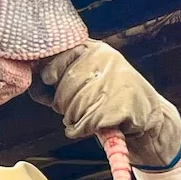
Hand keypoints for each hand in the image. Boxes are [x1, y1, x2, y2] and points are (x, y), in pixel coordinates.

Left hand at [31, 40, 180, 169]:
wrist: (149, 116)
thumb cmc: (109, 97)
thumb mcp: (87, 76)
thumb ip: (60, 74)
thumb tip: (31, 75)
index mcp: (96, 49)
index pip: (56, 58)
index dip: (50, 74)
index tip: (52, 81)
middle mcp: (106, 61)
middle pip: (61, 88)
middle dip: (63, 103)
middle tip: (81, 105)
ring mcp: (113, 83)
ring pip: (70, 108)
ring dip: (73, 118)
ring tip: (90, 114)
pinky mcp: (118, 108)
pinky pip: (82, 125)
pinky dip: (80, 130)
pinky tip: (90, 127)